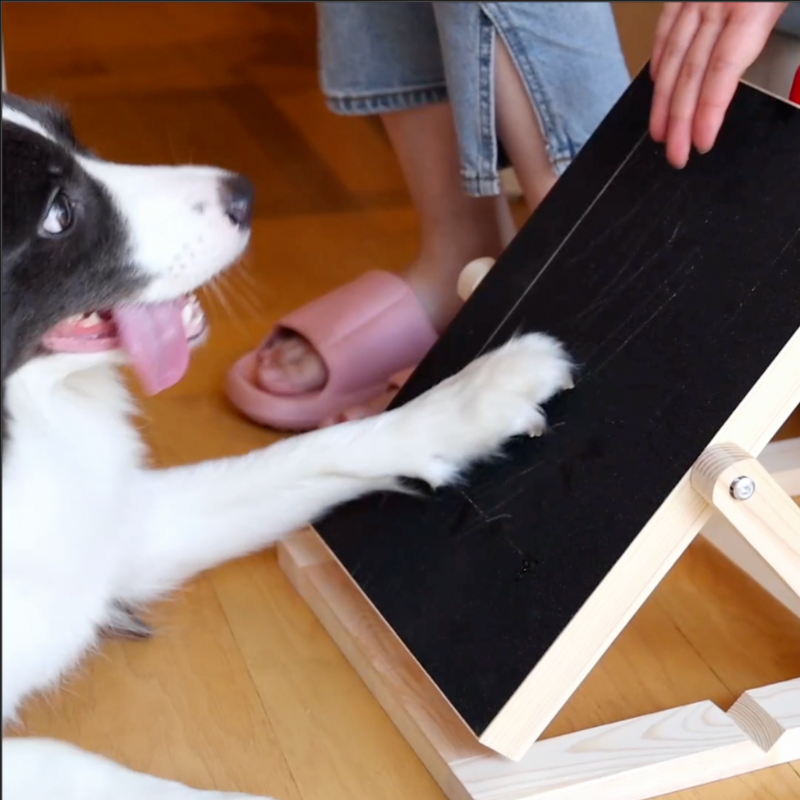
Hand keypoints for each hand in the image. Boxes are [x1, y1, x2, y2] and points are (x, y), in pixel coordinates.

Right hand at [649, 2, 787, 167]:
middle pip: (690, 71)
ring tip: (659, 130)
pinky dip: (660, 58)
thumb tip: (791, 67)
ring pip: (672, 53)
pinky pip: (668, 26)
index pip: (720, 69)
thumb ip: (785, 18)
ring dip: (663, 98)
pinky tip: (658, 80)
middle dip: (679, 119)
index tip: (699, 142)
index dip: (707, 111)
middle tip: (675, 154)